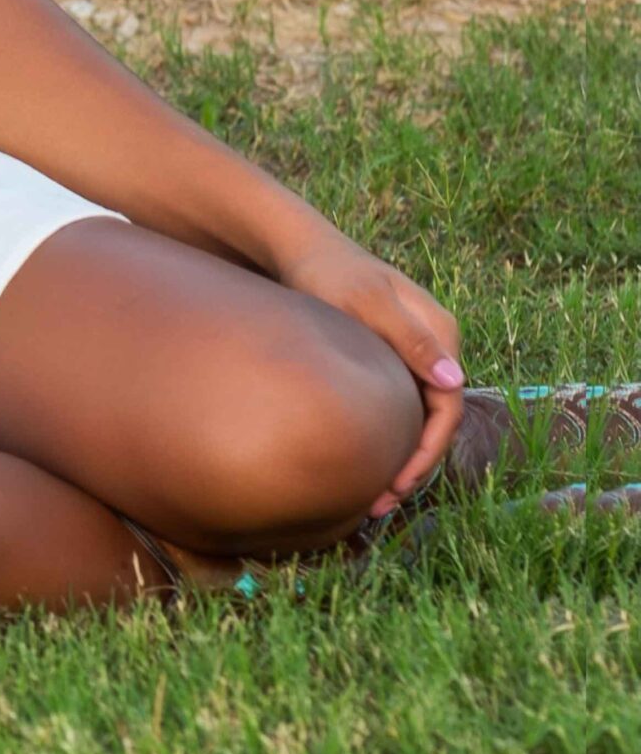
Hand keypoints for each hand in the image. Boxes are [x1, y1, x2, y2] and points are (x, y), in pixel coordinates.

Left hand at [274, 227, 464, 513]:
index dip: (426, 451)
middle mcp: (436, 344)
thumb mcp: (364, 303)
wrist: (299, 250)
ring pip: (418, 417)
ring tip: (371, 496)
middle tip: (379, 503)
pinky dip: (386, 436)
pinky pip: (400, 406)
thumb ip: (408, 339)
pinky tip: (362, 460)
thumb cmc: (329, 272)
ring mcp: (415, 351)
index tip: (396, 483)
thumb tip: (454, 379)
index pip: (448, 406)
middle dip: (414, 465)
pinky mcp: (392, 357)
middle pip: (436, 419)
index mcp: (441, 331)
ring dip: (401, 456)